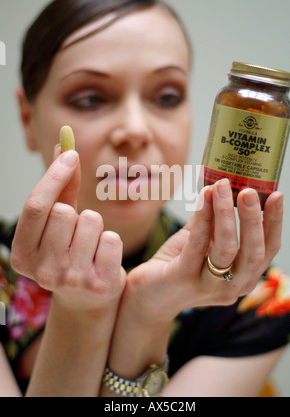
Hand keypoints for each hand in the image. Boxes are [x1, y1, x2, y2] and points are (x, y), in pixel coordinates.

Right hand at [11, 146, 125, 311]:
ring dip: (95, 227)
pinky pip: (112, 239)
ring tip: (90, 246)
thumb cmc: (70, 251)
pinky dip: (111, 242)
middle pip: (64, 212)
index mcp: (22, 254)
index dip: (54, 176)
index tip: (70, 154)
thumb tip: (62, 145)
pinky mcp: (98, 284)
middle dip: (75, 212)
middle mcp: (41, 271)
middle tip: (75, 233)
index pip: (36, 206)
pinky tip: (103, 258)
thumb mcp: (59, 222)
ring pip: (90, 221)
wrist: (87, 298)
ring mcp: (70, 280)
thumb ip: (60, 186)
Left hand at [124, 179, 282, 321]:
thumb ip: (214, 221)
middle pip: (254, 253)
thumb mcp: (201, 242)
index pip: (268, 250)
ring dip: (226, 214)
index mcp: (242, 277)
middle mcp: (231, 286)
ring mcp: (208, 287)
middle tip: (249, 191)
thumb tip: (223, 187)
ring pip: (227, 249)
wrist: (147, 296)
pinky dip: (203, 218)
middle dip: (254, 218)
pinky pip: (197, 245)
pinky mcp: (183, 279)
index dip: (274, 223)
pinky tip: (204, 198)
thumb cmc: (176, 265)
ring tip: (222, 187)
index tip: (277, 195)